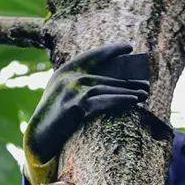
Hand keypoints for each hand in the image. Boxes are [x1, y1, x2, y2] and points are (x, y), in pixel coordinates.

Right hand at [25, 43, 149, 167]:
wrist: (38, 138)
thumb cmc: (55, 118)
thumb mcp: (63, 96)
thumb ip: (79, 85)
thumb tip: (111, 83)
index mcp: (65, 71)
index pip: (92, 56)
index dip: (111, 50)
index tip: (129, 47)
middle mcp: (68, 77)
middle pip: (105, 76)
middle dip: (127, 80)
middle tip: (146, 84)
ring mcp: (71, 91)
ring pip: (107, 88)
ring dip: (128, 91)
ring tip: (144, 94)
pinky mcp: (76, 106)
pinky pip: (104, 101)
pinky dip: (120, 100)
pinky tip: (133, 101)